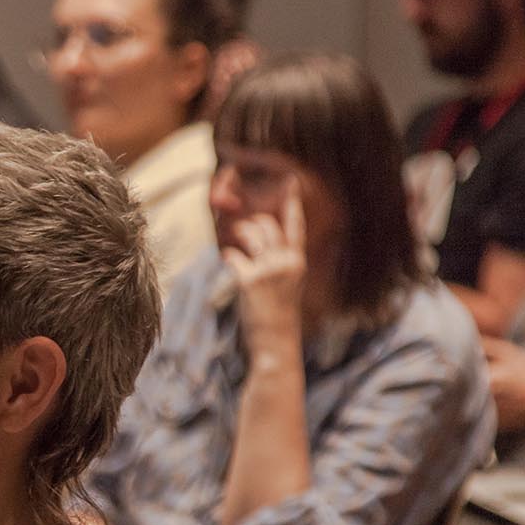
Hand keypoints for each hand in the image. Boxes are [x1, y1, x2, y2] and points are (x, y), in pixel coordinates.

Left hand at [223, 176, 307, 352]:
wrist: (277, 343)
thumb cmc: (279, 316)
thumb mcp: (287, 286)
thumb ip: (278, 263)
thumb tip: (257, 244)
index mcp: (297, 262)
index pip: (295, 226)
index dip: (292, 202)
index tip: (290, 181)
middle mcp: (286, 262)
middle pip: (267, 225)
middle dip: (251, 222)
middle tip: (241, 228)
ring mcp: (269, 270)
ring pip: (250, 234)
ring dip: (238, 233)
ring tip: (234, 240)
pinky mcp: (250, 280)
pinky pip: (233, 256)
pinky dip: (228, 257)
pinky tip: (228, 261)